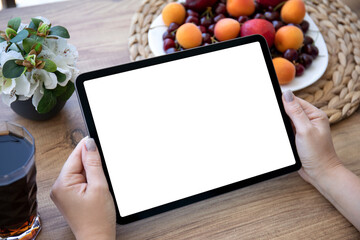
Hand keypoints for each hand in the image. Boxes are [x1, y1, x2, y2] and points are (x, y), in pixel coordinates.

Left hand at [50, 137, 115, 239]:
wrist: (97, 237)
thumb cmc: (97, 218)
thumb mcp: (99, 186)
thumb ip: (93, 163)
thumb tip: (89, 144)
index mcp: (62, 184)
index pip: (75, 156)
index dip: (87, 147)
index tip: (96, 139)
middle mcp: (58, 187)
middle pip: (76, 163)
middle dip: (91, 163)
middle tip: (102, 172)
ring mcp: (63, 192)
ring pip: (79, 171)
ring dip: (91, 172)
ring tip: (99, 185)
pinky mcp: (69, 195)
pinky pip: (79, 179)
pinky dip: (89, 179)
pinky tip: (96, 188)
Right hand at [282, 91, 359, 230]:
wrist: (319, 173)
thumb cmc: (317, 153)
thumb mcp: (305, 130)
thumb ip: (295, 112)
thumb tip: (287, 94)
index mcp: (314, 114)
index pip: (295, 101)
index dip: (282, 100)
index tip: (269, 98)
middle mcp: (309, 120)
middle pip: (289, 109)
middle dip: (279, 112)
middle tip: (269, 114)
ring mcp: (302, 129)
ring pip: (285, 120)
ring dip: (279, 122)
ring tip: (275, 127)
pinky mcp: (296, 137)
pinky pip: (285, 129)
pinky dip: (280, 130)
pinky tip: (276, 132)